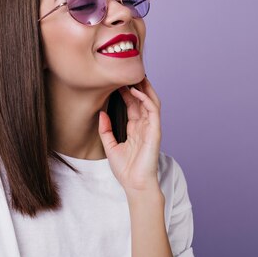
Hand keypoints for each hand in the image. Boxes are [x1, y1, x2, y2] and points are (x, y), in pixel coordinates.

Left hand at [98, 76, 161, 193]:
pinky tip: (135, 90)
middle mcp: (144, 126)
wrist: (135, 185)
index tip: (117, 82)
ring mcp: (151, 127)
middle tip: (127, 72)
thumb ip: (106, 130)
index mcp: (135, 129)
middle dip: (136, 85)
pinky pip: (152, 110)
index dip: (126, 93)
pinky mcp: (155, 131)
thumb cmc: (125, 170)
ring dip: (143, 87)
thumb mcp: (110, 147)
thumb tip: (102, 114)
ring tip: (135, 75)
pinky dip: (145, 98)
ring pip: (150, 101)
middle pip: (142, 100)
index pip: (133, 105)